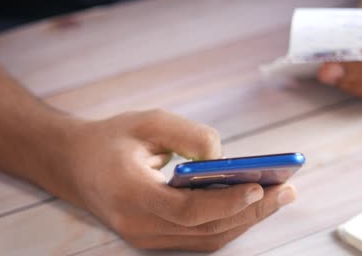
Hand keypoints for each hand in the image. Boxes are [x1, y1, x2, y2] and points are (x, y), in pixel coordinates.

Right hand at [43, 109, 295, 250]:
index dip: (227, 201)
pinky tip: (252, 203)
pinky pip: (200, 237)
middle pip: (206, 230)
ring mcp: (146, 237)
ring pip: (208, 239)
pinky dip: (229, 221)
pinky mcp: (155, 237)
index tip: (261, 186)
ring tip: (278, 196)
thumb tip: (225, 159)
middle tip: (287, 190)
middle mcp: (139, 225)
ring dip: (246, 218)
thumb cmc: (110, 139)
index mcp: (130, 194)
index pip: (187, 210)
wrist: (74, 164)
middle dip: (252, 211)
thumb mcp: (147, 121)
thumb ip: (188, 136)